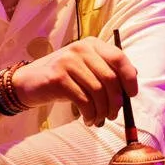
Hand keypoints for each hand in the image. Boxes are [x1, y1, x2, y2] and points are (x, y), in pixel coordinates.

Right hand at [12, 37, 136, 126]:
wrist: (29, 83)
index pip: (119, 57)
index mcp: (91, 44)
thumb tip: (134, 77)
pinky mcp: (58, 78)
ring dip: (102, 111)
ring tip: (98, 119)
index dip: (129, 78)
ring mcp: (68, 62)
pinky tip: (87, 119)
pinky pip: (83, 100)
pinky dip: (89, 114)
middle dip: (116, 101)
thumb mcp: (86, 69)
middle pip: (110, 78)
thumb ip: (107, 70)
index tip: (132, 95)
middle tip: (113, 115)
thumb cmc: (63, 78)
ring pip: (97, 91)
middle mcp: (80, 49)